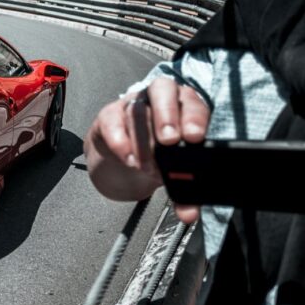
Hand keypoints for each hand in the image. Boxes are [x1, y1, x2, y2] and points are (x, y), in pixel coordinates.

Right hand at [85, 77, 208, 222]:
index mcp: (183, 105)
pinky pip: (112, 120)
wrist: (123, 157)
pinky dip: (119, 139)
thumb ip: (184, 191)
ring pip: (137, 108)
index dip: (194, 117)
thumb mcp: (173, 170)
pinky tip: (127, 158)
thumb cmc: (155, 156)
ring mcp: (132, 104)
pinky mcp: (109, 115)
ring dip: (142, 137)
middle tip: (170, 141)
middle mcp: (158, 98)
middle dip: (167, 116)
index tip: (195, 138)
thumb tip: (189, 214)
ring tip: (146, 164)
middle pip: (163, 91)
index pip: (192, 102)